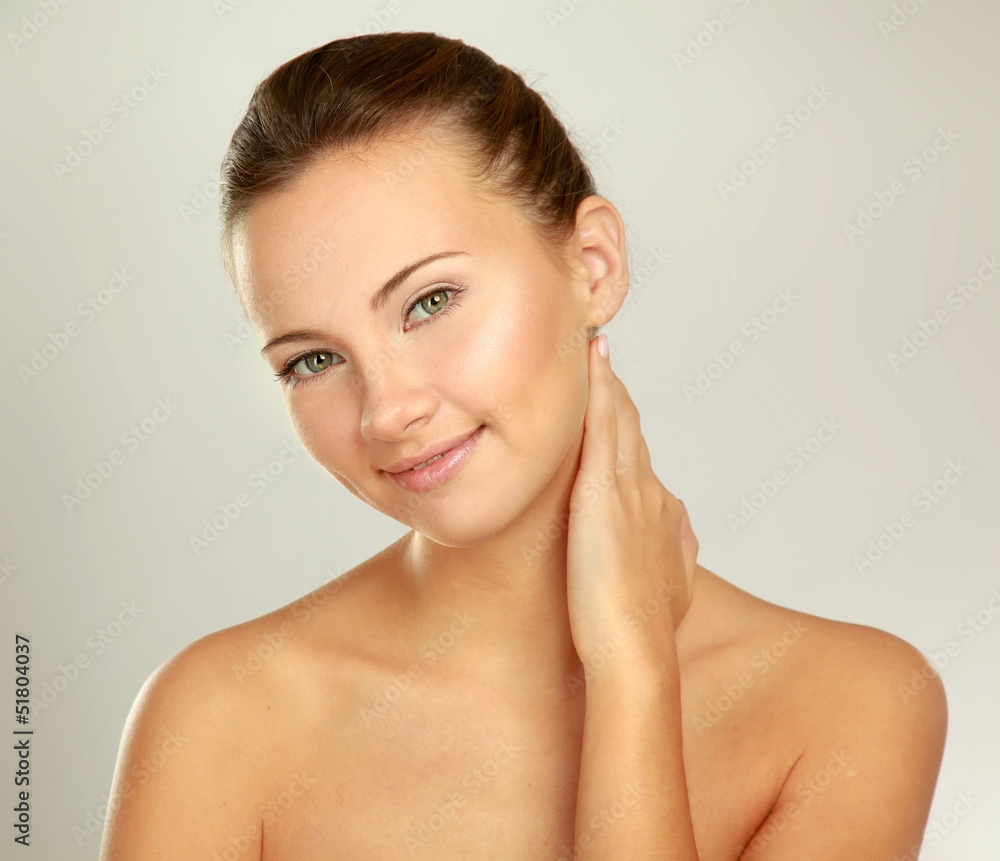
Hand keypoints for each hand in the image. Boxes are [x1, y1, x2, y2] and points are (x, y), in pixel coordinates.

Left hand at [566, 334, 697, 669]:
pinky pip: (602, 427)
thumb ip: (672, 555)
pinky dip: (599, 391)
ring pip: (619, 420)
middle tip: (600, 353)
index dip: (628, 425)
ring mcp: (628, 489)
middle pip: (632, 430)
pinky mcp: (604, 492)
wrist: (637, 650)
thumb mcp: (668, 586)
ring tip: (594, 346)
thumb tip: (680, 537)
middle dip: (616, 393)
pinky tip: (591, 362)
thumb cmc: (643, 632)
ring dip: (608, 383)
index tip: (615, 399)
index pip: (639, 457)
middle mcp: (649, 492)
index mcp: (659, 513)